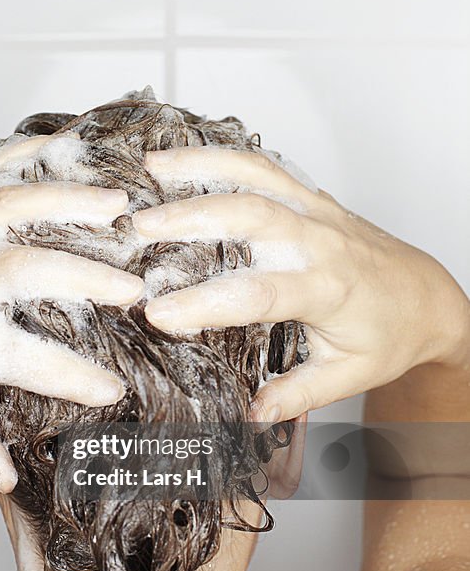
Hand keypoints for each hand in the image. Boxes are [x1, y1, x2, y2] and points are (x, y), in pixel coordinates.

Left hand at [0, 135, 141, 489]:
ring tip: (119, 209)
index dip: (62, 376)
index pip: (9, 355)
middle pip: (16, 268)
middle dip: (80, 276)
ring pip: (8, 205)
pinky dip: (32, 154)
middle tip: (132, 290)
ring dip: (67, 203)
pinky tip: (73, 152)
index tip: (109, 390)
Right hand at [132, 145, 469, 423]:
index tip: (159, 314)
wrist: (428, 296)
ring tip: (152, 170)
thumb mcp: (349, 376)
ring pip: (257, 176)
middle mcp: (321, 241)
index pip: (259, 292)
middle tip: (141, 228)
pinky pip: (265, 167)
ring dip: (202, 168)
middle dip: (192, 217)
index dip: (206, 303)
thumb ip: (299, 394)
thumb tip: (252, 414)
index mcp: (328, 288)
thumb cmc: (390, 336)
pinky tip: (186, 156)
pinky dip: (224, 156)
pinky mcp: (312, 199)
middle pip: (252, 215)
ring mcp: (316, 212)